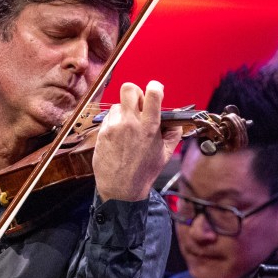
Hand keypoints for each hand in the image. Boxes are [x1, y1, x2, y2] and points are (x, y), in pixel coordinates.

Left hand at [92, 80, 182, 201]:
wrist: (121, 189)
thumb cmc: (143, 173)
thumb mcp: (165, 155)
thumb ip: (172, 135)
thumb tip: (175, 123)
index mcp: (149, 127)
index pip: (153, 94)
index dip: (155, 87)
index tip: (155, 90)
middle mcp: (130, 123)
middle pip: (129, 88)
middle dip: (135, 92)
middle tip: (138, 104)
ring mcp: (114, 127)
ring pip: (118, 105)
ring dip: (124, 111)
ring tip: (127, 127)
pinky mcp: (102, 133)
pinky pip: (109, 119)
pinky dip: (114, 123)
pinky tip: (118, 136)